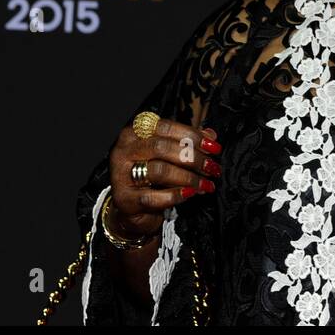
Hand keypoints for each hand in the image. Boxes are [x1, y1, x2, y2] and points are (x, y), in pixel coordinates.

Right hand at [106, 118, 221, 239]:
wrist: (131, 206)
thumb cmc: (151, 175)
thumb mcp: (170, 155)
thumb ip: (188, 142)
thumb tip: (211, 135)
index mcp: (135, 133)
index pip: (166, 127)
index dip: (193, 136)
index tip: (214, 148)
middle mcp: (124, 150)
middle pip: (162, 147)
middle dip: (193, 158)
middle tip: (212, 168)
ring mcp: (121, 174)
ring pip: (159, 170)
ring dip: (189, 178)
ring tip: (206, 184)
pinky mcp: (124, 199)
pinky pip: (153, 197)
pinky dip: (175, 195)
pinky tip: (190, 194)